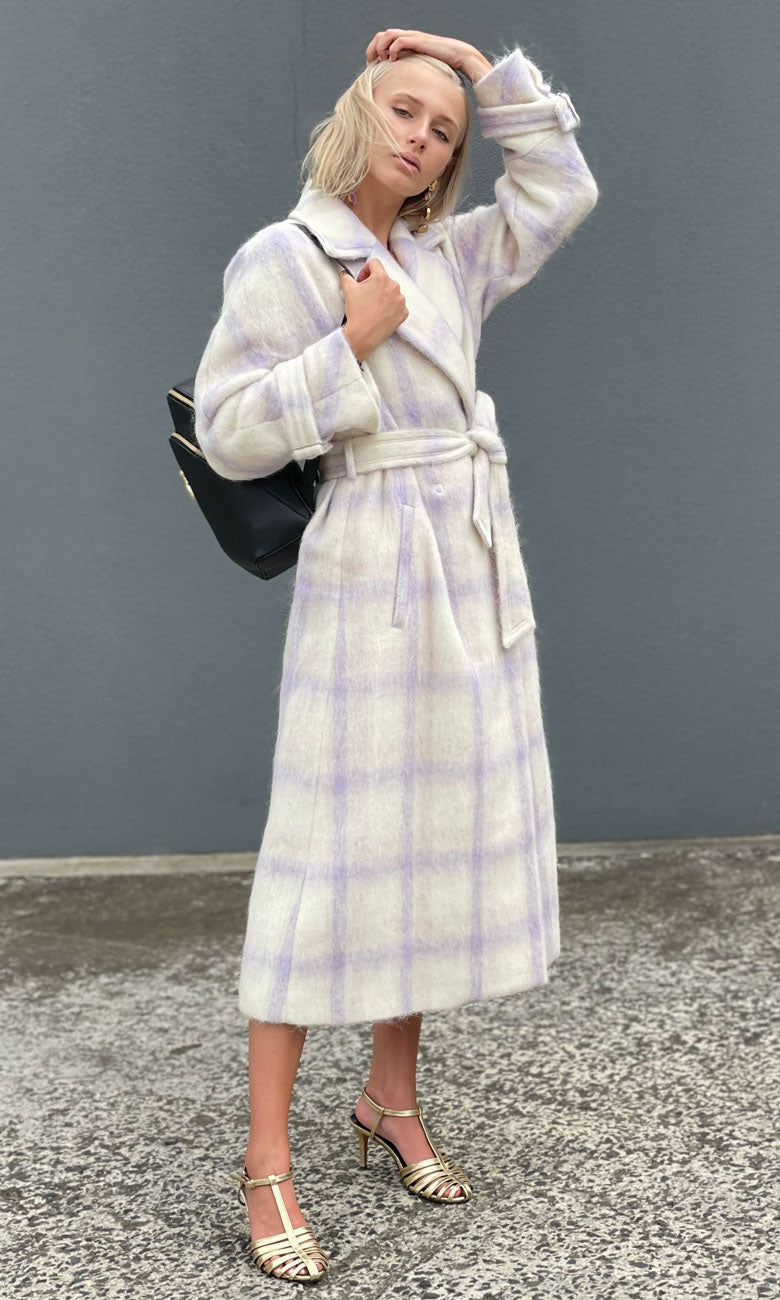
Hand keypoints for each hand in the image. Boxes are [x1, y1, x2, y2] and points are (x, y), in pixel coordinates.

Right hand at [339, 261, 408, 363]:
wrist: (362, 335)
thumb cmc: (356, 312)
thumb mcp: (347, 289)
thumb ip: (346, 276)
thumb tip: (345, 274)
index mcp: (382, 277)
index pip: (374, 263)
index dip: (365, 271)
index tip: (361, 282)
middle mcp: (395, 286)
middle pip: (384, 278)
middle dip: (374, 284)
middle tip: (365, 296)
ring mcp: (401, 300)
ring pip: (392, 291)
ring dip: (383, 295)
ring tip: (373, 306)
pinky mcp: (404, 313)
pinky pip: (397, 305)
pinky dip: (390, 307)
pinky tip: (381, 313)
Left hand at [364, 29, 489, 81]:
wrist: (459, 56)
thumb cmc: (442, 65)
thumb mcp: (421, 69)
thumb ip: (410, 71)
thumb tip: (400, 89)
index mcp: (406, 43)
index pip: (383, 40)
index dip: (374, 50)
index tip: (372, 65)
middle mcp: (408, 37)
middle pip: (381, 35)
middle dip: (373, 48)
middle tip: (371, 63)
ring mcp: (413, 38)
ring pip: (387, 35)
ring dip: (380, 47)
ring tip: (380, 61)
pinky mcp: (419, 41)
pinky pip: (400, 41)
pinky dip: (393, 49)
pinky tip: (393, 60)